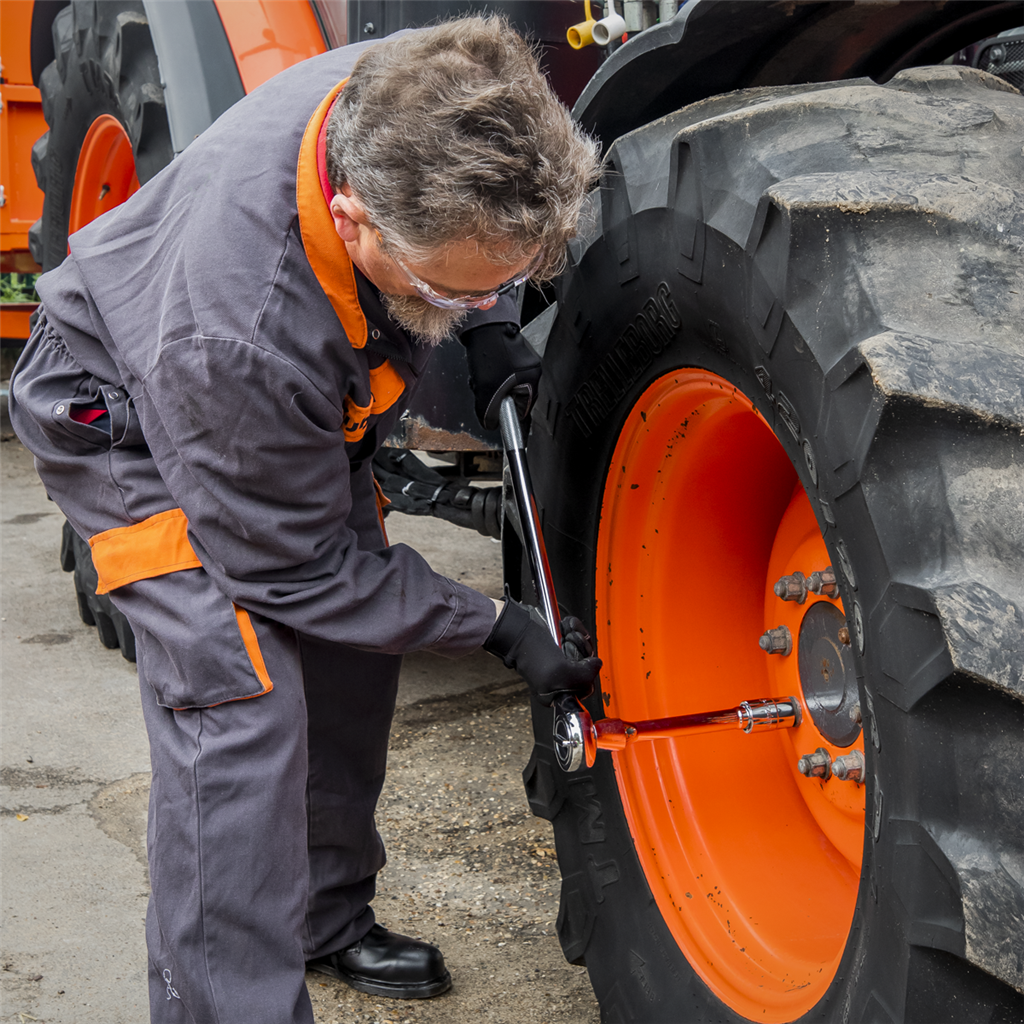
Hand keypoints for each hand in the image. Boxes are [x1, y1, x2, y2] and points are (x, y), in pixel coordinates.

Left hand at [459, 321, 541, 429]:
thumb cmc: (489, 350)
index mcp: (533, 380)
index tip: (495, 416)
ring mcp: (524, 362)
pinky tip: (484, 369)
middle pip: (514, 399)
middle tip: (484, 392)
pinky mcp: (513, 355)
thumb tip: (489, 424)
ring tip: (483, 378)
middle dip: (496, 399)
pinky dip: (491, 376)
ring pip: (505, 387)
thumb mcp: (485, 390)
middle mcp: (533, 371)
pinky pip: (502, 375)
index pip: (522, 411)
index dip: (506, 415)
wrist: (483, 324)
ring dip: (492, 387)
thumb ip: (488, 413)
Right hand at [484, 597, 600, 706]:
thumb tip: (597, 665)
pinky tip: (564, 628)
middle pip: (587, 663)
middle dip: (581, 650)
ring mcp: (561, 656)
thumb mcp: (561, 674)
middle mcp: (561, 675)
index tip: (580, 664)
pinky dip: (573, 626)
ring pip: (584, 645)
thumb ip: (585, 676)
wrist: (517, 628)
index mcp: (558, 692)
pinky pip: (577, 631)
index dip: (586, 672)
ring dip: (577, 636)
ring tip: (564, 636)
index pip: (586, 685)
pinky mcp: (560, 638)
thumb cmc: (531, 653)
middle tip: (566, 647)